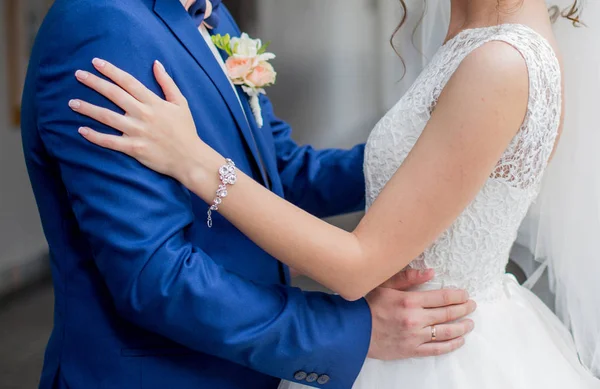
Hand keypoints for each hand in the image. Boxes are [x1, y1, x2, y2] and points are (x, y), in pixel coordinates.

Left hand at [69, 58, 208, 183]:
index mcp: (154, 102)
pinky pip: (110, 142)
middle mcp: (143, 114)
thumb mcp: (181, 103)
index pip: (128, 82)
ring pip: (108, 117)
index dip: (111, 71)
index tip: (96, 63)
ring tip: (72, 102)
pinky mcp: (134, 149)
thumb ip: (167, 83)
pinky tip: (82, 130)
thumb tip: (156, 64)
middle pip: (114, 95)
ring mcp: (138, 132)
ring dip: (88, 108)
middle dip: (94, 83)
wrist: (190, 158)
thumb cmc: (186, 130)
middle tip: (78, 74)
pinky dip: (95, 136)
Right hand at [366, 269, 475, 359]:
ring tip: (470, 323)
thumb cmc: (364, 305)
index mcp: (409, 301)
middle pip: (447, 314)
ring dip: (462, 327)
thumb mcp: (383, 285)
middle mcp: (414, 319)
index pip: (442, 297)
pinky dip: (450, 345)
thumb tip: (430, 272)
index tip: (465, 294)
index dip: (457, 295)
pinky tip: (459, 341)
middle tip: (472, 305)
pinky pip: (436, 349)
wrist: (351, 331)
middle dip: (463, 309)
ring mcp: (414, 336)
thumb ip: (407, 278)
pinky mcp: (410, 350)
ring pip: (446, 332)